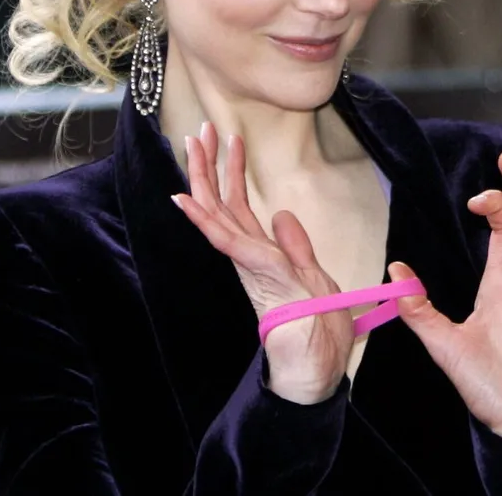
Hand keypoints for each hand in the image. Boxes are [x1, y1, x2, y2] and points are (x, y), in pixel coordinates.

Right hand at [173, 124, 353, 404]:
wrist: (316, 373)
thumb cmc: (317, 331)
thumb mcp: (313, 277)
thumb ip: (296, 246)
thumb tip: (281, 214)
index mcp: (262, 256)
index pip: (240, 207)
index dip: (231, 173)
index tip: (225, 141)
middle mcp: (248, 257)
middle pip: (223, 203)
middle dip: (209, 165)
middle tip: (198, 129)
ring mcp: (248, 264)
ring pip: (217, 212)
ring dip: (203, 176)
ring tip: (191, 142)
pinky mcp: (254, 272)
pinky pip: (225, 239)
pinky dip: (204, 217)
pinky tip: (184, 197)